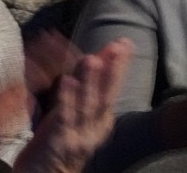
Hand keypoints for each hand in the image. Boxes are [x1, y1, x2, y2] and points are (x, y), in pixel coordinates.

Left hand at [15, 38, 134, 172]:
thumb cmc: (62, 142)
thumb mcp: (78, 114)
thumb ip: (89, 88)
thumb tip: (99, 59)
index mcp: (102, 119)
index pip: (114, 87)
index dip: (120, 65)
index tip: (124, 43)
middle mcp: (95, 127)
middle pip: (107, 94)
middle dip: (114, 69)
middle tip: (119, 46)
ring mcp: (80, 135)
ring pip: (88, 105)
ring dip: (91, 80)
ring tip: (93, 59)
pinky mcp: (62, 141)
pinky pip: (65, 116)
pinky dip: (67, 97)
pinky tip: (67, 80)